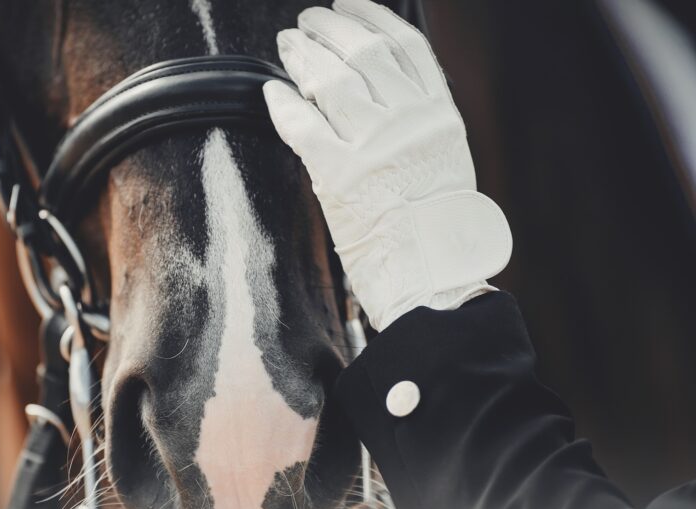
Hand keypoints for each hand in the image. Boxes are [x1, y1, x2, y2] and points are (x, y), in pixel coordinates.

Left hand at [263, 0, 511, 330]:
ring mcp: (375, 146)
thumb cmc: (435, 225)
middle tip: (307, 22)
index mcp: (440, 115)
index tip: (349, 5)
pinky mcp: (341, 175)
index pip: (406, 46)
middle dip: (330, 29)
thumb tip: (381, 87)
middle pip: (364, 53)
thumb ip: (419, 121)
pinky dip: (285, 104)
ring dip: (305, 55)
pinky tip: (273, 92)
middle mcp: (410, 122)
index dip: (372, 17)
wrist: (432, 273)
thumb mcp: (444, 160)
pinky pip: (304, 125)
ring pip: (333, 80)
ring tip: (289, 43)